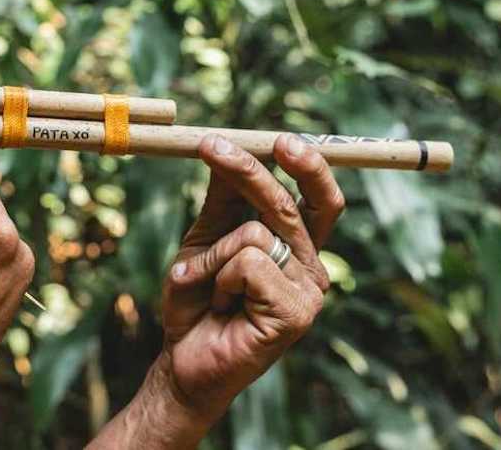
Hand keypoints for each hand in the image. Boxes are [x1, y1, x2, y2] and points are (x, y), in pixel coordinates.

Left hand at [158, 133, 343, 426]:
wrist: (182, 361)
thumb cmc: (197, 301)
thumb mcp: (205, 239)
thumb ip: (222, 200)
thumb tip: (227, 146)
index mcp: (298, 247)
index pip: (318, 198)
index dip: (309, 166)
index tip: (280, 138)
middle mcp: (312, 267)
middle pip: (292, 204)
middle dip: (250, 171)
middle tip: (211, 146)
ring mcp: (308, 293)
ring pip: (257, 233)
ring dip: (212, 255)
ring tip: (205, 287)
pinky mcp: (295, 314)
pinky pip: (248, 263)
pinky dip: (218, 278)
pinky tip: (220, 306)